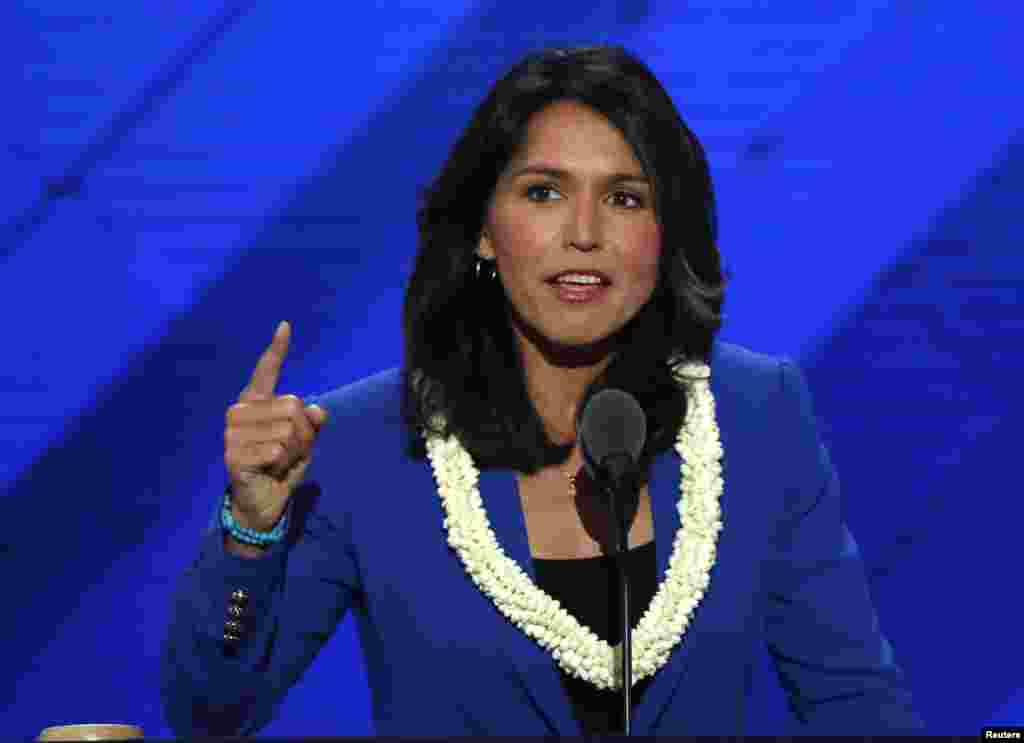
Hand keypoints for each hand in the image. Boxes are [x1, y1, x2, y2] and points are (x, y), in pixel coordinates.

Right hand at [224, 321, 327, 530]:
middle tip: (289, 452)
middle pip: (293, 406)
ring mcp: (233, 433)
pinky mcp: (233, 454)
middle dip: (304, 433)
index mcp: (256, 403)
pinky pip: (277, 450)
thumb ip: (311, 423)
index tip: (285, 326)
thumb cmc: (281, 466)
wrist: (263, 502)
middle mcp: (240, 412)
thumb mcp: (303, 442)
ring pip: (288, 430)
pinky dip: (284, 463)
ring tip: (279, 462)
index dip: (277, 350)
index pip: (266, 371)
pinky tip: (271, 471)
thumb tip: (318, 410)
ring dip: (295, 451)